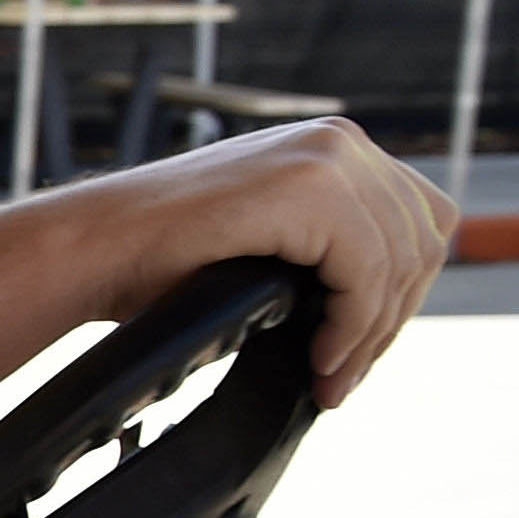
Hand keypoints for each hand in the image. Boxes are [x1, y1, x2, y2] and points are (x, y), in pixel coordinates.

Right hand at [71, 118, 450, 406]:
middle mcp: (340, 140)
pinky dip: (352, 327)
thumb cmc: (160, 257)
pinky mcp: (310, 188)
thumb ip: (328, 252)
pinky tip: (317, 358)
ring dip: (370, 335)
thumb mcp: (268, 244)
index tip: (358, 349)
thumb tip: (385, 315)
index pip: (421, 221)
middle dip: (390, 320)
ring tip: (328, 378)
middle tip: (343, 378)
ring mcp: (327, 157)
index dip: (402, 293)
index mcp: (334, 147)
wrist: (94, 247)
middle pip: (424, 242)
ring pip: (402, 262)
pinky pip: (368, 273)